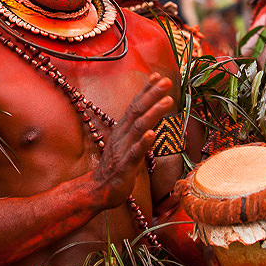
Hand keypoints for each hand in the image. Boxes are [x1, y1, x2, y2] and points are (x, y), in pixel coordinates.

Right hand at [93, 74, 172, 208]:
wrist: (99, 189)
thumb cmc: (117, 166)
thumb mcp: (128, 143)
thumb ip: (139, 129)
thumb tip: (153, 115)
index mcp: (123, 129)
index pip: (135, 105)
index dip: (146, 90)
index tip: (158, 75)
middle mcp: (122, 135)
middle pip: (138, 111)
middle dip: (153, 95)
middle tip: (167, 82)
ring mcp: (123, 150)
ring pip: (139, 128)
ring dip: (153, 113)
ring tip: (167, 101)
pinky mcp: (125, 167)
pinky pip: (135, 153)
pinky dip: (144, 142)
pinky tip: (152, 134)